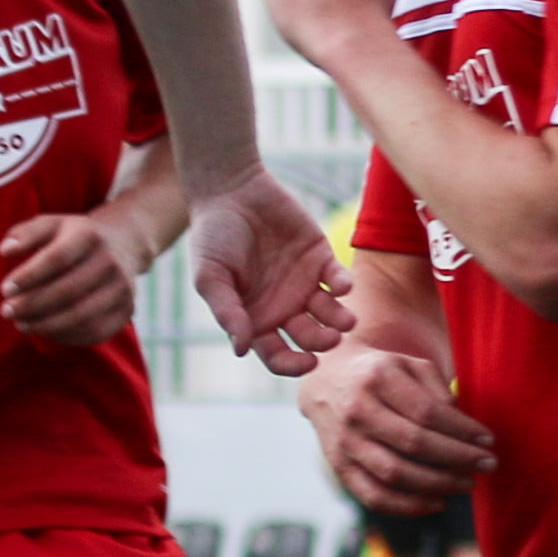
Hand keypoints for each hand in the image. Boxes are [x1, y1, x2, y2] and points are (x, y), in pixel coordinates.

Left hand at [0, 212, 141, 348]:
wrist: (122, 245)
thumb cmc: (73, 237)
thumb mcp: (50, 225)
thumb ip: (24, 233)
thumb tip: (5, 250)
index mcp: (89, 235)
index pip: (57, 258)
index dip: (28, 277)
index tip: (5, 289)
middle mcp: (110, 262)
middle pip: (67, 291)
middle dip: (31, 305)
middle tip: (7, 312)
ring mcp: (122, 289)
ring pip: (80, 316)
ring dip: (45, 326)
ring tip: (21, 324)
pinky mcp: (126, 311)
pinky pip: (94, 332)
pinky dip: (65, 336)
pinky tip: (45, 331)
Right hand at [183, 169, 353, 372]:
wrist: (230, 191)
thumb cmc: (212, 237)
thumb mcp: (211, 276)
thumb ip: (227, 311)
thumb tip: (241, 349)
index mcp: (257, 319)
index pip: (278, 355)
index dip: (293, 365)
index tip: (308, 363)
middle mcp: (283, 308)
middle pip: (310, 339)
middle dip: (323, 343)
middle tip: (331, 338)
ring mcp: (304, 285)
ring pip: (331, 315)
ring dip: (341, 321)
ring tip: (346, 320)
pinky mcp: (321, 259)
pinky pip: (338, 280)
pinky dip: (343, 285)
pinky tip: (339, 285)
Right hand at [300, 342, 497, 515]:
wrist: (326, 381)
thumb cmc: (381, 374)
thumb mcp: (408, 365)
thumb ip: (437, 389)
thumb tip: (463, 425)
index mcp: (378, 379)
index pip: (427, 411)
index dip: (462, 430)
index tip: (488, 440)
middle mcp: (357, 411)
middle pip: (415, 443)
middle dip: (458, 458)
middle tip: (488, 465)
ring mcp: (345, 442)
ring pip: (396, 474)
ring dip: (439, 485)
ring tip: (468, 484)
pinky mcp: (340, 467)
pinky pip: (375, 496)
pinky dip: (409, 506)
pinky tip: (437, 502)